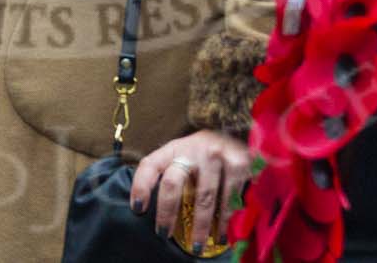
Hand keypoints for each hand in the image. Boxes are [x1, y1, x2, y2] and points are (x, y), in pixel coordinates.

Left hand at [132, 128, 250, 250]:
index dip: (141, 185)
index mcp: (175, 148)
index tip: (138, 209)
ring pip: (204, 197)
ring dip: (200, 225)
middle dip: (167, 212)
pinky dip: (225, 220)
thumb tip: (151, 207)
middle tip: (164, 233)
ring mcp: (216, 155)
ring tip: (197, 245)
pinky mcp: (238, 163)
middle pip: (173, 182)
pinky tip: (222, 234)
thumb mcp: (183, 154)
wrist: (238, 131)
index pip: (151, 164)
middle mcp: (193, 149)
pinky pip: (229, 198)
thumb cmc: (204, 151)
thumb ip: (169, 172)